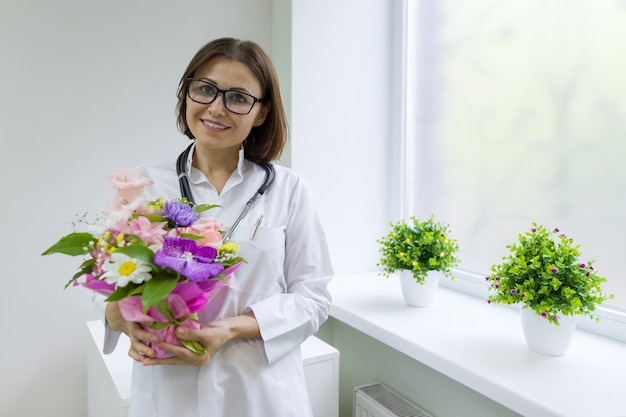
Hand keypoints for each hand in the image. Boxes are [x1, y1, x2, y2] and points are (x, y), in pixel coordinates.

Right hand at [105, 302, 158, 362]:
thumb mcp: (139, 301)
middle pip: (138, 333)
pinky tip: (144, 360)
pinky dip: (137, 357)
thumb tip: (162, 293)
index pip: (140, 317)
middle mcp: (133, 327)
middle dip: (147, 337)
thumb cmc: (135, 308)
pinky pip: (132, 352)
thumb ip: (147, 298)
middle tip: (157, 339)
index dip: (146, 320)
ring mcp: (132, 337)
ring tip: (152, 354)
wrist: (119, 315)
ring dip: (143, 350)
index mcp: (136, 316)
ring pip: (135, 344)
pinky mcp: (132, 344)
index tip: (152, 322)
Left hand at [141, 312, 259, 366]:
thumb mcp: (206, 332)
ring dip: (160, 358)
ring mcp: (192, 357)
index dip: (170, 347)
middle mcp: (194, 360)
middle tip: (145, 361)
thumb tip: (176, 331)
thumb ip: (191, 333)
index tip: (158, 343)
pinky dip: (166, 352)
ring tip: (146, 359)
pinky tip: (157, 351)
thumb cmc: (218, 332)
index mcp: (200, 358)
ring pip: (173, 359)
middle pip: (174, 361)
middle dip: (159, 360)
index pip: (181, 353)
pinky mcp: (190, 352)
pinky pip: (176, 354)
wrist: (226, 330)